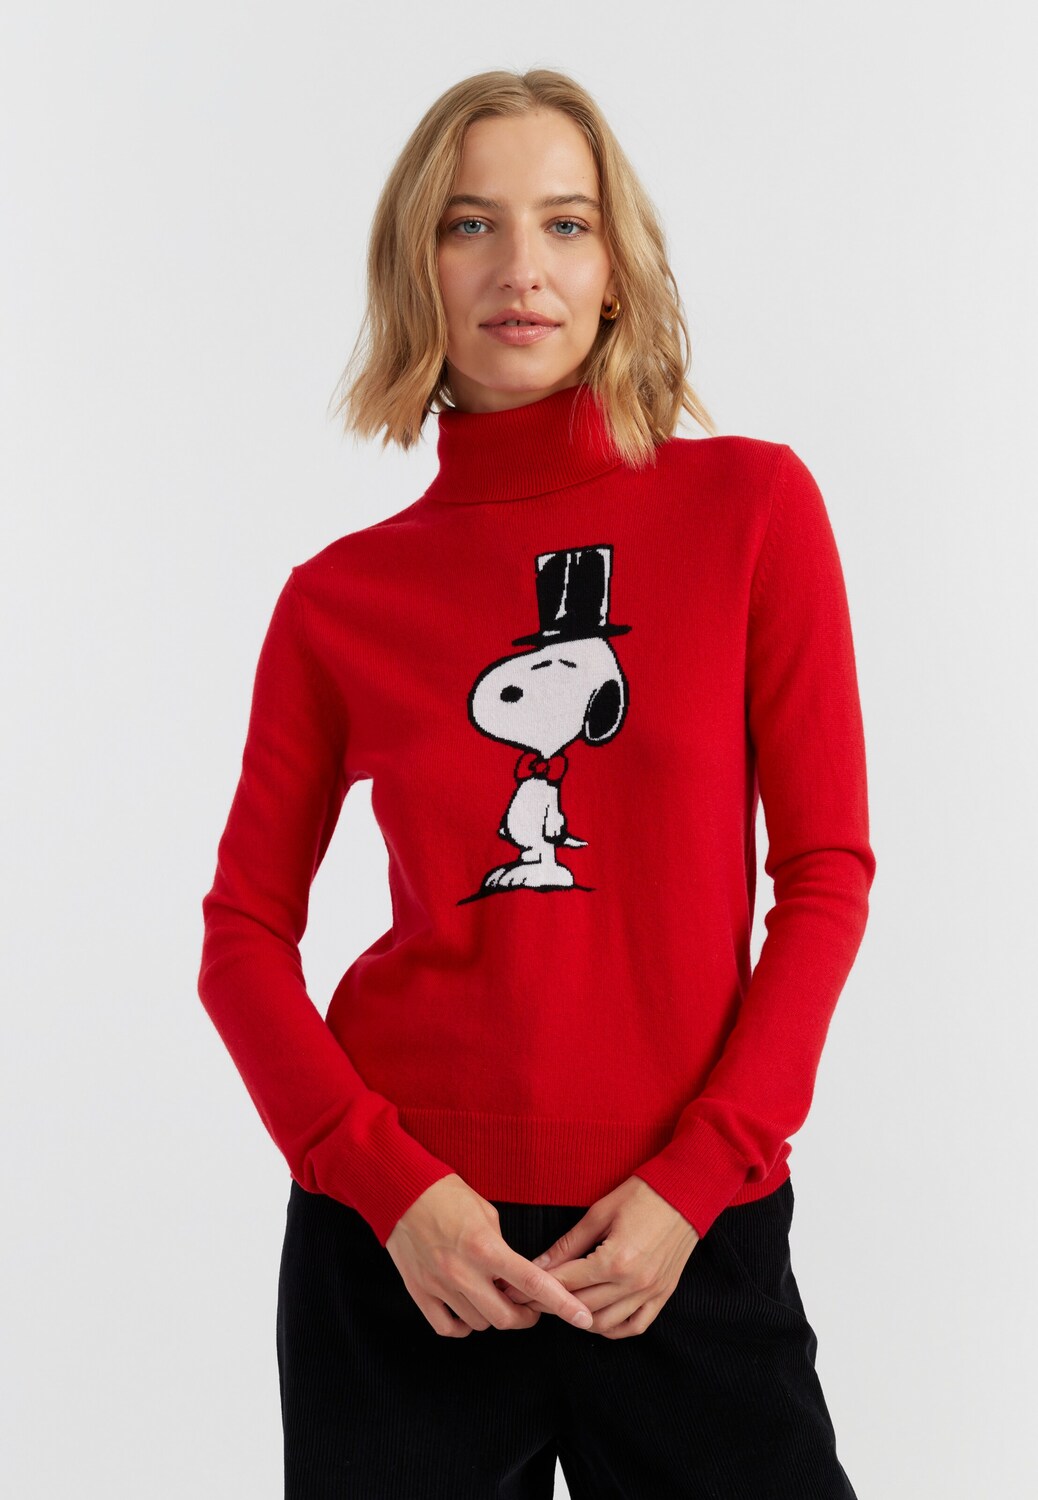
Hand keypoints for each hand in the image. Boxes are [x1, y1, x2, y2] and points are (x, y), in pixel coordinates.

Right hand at [384, 1173, 594, 1337]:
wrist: (400, 1191)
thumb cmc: (446, 1194)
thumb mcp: (487, 1212)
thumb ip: (503, 1247)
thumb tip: (513, 1274)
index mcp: (486, 1247)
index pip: (533, 1284)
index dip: (562, 1304)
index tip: (582, 1318)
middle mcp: (464, 1272)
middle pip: (507, 1317)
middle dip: (526, 1317)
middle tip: (530, 1308)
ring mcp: (440, 1286)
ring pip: (479, 1324)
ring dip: (493, 1315)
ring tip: (494, 1297)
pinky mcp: (420, 1292)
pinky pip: (448, 1327)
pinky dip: (464, 1326)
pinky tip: (468, 1311)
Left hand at [496, 1176, 699, 1337]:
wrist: (687, 1192)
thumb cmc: (642, 1195)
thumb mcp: (599, 1213)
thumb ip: (568, 1244)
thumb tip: (539, 1265)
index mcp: (615, 1260)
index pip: (566, 1283)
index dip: (536, 1288)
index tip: (516, 1290)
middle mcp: (633, 1283)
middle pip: (581, 1306)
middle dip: (550, 1304)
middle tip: (529, 1301)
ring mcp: (651, 1293)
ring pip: (605, 1323)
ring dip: (579, 1319)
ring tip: (560, 1307)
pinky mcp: (663, 1295)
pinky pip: (635, 1326)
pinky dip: (612, 1329)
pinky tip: (596, 1320)